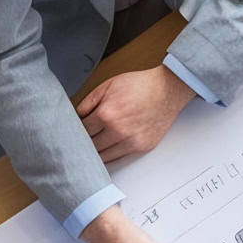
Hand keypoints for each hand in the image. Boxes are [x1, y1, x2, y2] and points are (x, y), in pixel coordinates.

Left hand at [77, 65, 193, 160]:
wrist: (166, 90)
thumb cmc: (139, 85)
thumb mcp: (108, 85)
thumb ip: (88, 102)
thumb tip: (76, 117)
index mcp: (106, 114)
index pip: (83, 131)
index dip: (78, 131)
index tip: (76, 131)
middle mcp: (118, 131)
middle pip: (92, 147)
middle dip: (85, 143)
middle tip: (82, 141)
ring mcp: (131, 142)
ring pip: (104, 157)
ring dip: (97, 153)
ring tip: (93, 147)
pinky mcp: (141, 148)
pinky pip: (119, 158)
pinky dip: (111, 155)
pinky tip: (107, 149)